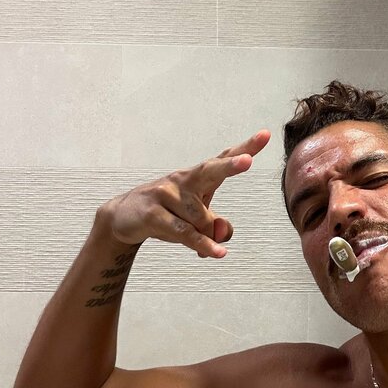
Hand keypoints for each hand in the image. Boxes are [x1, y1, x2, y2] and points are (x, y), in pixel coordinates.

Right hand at [98, 129, 270, 258]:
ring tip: (204, 245)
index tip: (265, 135)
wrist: (122, 218)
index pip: (224, 159)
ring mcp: (166, 194)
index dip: (245, 148)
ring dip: (205, 236)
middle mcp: (184, 180)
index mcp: (198, 177)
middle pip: (210, 171)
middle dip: (230, 166)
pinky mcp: (153, 214)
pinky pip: (185, 232)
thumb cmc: (168, 214)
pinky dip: (203, 244)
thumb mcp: (197, 221)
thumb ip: (218, 227)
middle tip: (247, 161)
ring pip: (201, 219)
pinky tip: (218, 253)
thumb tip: (222, 235)